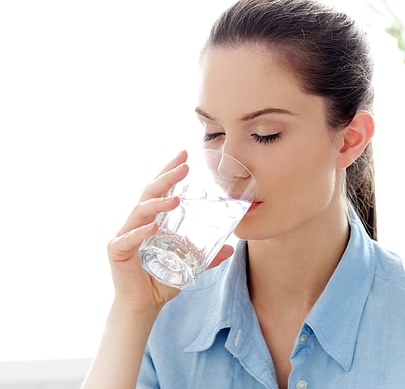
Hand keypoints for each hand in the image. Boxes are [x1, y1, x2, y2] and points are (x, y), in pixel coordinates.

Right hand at [107, 150, 233, 312]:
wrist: (143, 305)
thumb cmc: (161, 280)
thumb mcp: (190, 265)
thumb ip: (208, 256)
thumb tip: (231, 248)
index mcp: (151, 220)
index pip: (160, 190)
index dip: (170, 172)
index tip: (185, 155)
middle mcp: (136, 223)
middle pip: (150, 193)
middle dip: (167, 177)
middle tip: (184, 165)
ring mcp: (124, 235)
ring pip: (140, 212)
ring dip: (158, 204)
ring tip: (176, 198)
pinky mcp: (116, 252)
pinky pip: (128, 239)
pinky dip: (140, 233)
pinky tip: (152, 228)